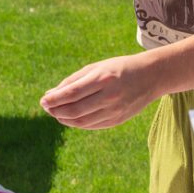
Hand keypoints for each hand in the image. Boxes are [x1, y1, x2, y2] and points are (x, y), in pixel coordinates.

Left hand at [39, 53, 158, 128]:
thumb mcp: (96, 67)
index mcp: (103, 79)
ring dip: (64, 119)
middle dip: (56, 110)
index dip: (54, 99)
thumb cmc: (118, 68)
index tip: (43, 100)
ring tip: (55, 112)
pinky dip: (77, 123)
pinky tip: (69, 117)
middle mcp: (109, 96)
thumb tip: (50, 95)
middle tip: (46, 106)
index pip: (72, 93)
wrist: (151, 76)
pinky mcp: (117, 120)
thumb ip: (73, 81)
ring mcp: (114, 111)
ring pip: (82, 121)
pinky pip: (91, 125)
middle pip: (75, 110)